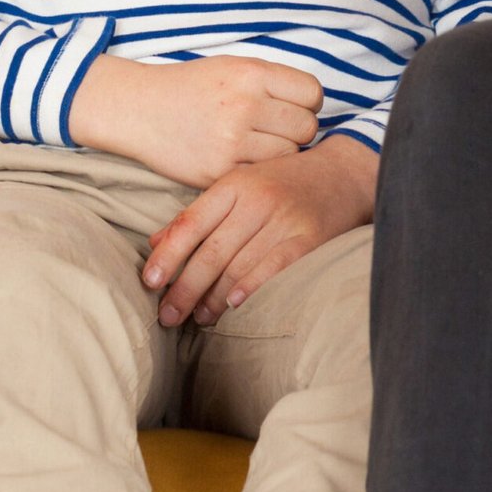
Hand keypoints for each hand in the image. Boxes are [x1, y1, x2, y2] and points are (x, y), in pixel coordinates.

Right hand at [68, 53, 324, 187]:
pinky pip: (262, 175)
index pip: (312, 93)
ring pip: (289, 155)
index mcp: (252, 73)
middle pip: (306, 127)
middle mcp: (245, 105)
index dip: (308, 103)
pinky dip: (259, 171)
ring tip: (260, 146)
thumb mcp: (234, 66)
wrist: (141, 109)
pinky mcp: (219, 171)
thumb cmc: (194, 86)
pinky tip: (245, 161)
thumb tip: (314, 104)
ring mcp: (232, 140)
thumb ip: (273, 82)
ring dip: (281, 153)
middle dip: (297, 130)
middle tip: (277, 131)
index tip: (294, 108)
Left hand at [143, 134, 376, 326]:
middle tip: (167, 317)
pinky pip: (275, 267)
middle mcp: (258, 200)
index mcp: (235, 185)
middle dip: (185, 289)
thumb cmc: (283, 182)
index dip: (167, 256)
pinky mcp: (310, 237)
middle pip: (211, 252)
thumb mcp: (240, 186)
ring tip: (200, 318)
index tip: (149, 284)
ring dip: (214, 299)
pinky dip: (253, 288)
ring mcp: (285, 219)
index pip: (191, 223)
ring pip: (239, 267)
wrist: (343, 173)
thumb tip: (155, 244)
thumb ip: (199, 214)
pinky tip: (235, 305)